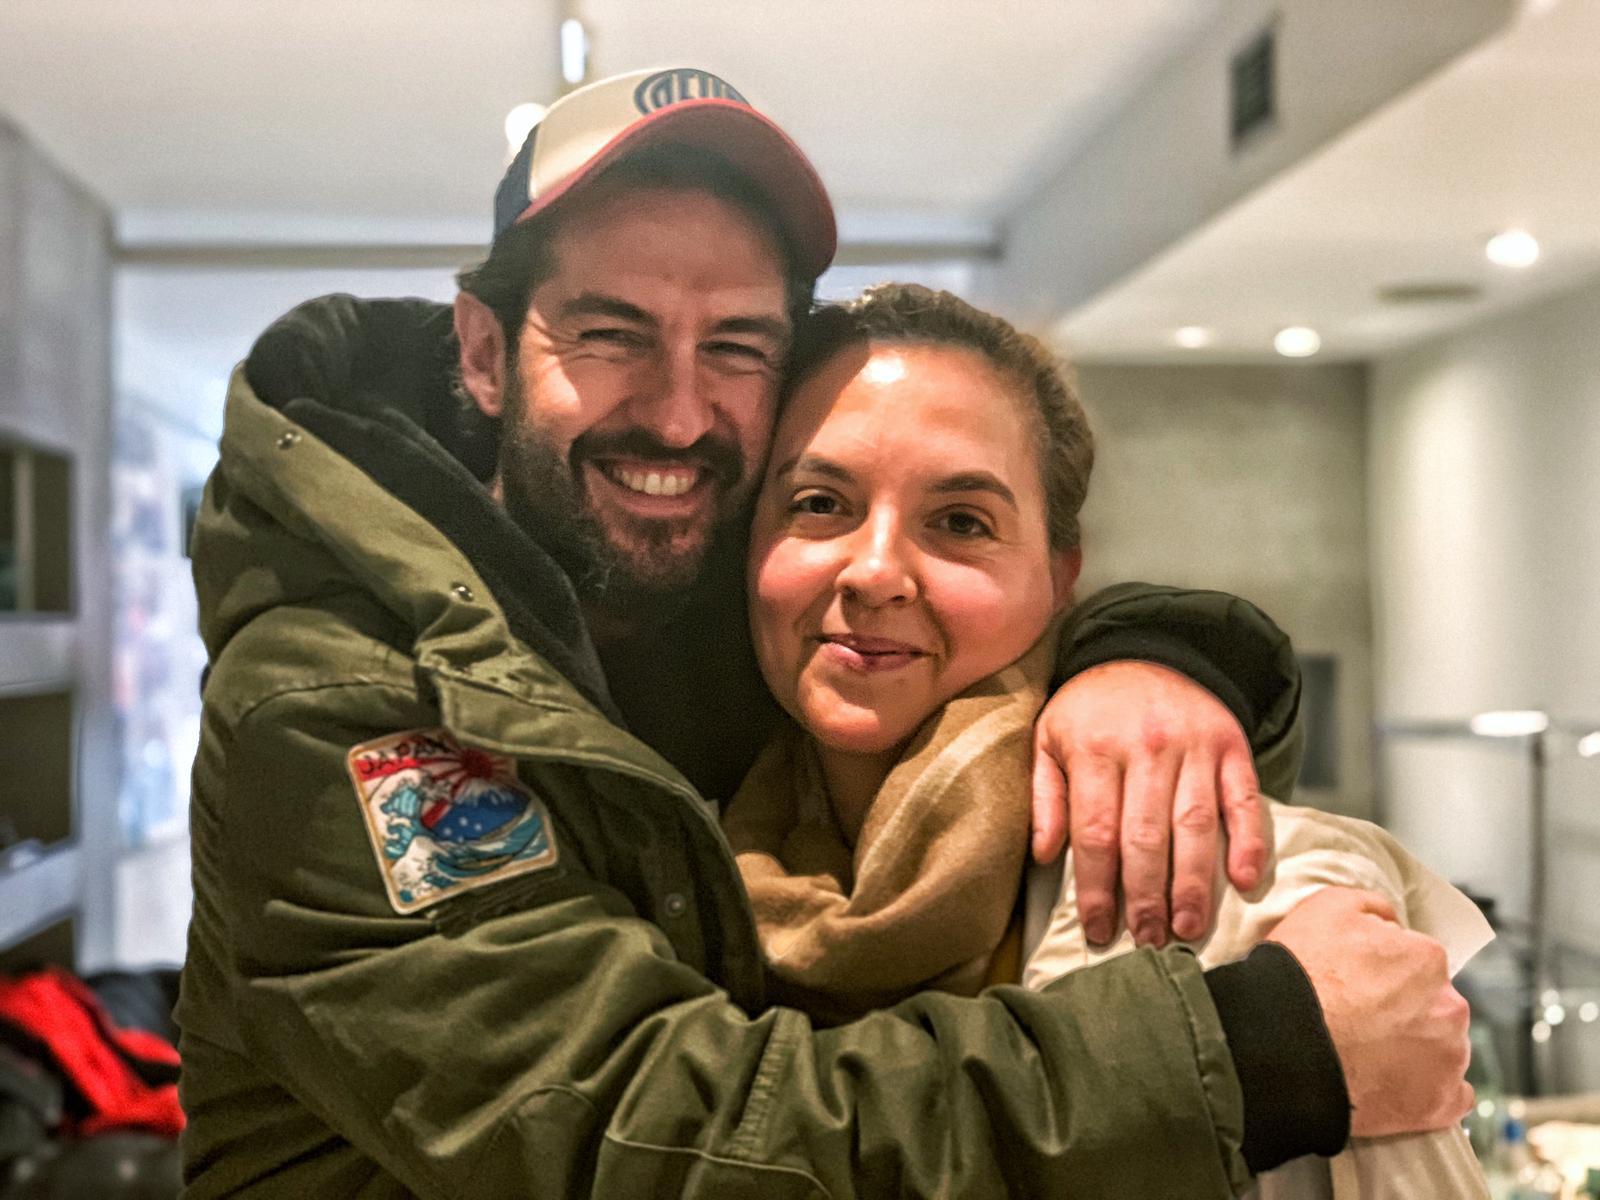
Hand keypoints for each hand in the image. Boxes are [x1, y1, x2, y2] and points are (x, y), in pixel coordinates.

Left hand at [1031, 660, 1266, 946]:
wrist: (1149, 650)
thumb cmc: (1091, 709)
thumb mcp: (1048, 737)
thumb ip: (1044, 795)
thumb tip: (1044, 855)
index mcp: (1096, 748)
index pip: (1098, 833)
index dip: (1098, 888)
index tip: (1099, 931)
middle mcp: (1148, 747)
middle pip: (1148, 837)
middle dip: (1146, 898)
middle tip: (1148, 943)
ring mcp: (1195, 746)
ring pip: (1196, 825)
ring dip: (1194, 884)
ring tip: (1187, 928)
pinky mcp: (1232, 745)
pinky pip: (1244, 799)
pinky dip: (1249, 841)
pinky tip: (1244, 880)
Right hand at [1269, 888, 1473, 1137]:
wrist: (1281, 1045)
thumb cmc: (1301, 975)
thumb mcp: (1326, 907)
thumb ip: (1372, 907)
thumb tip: (1391, 921)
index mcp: (1427, 959)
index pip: (1417, 962)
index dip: (1385, 973)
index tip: (1359, 986)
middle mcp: (1450, 1007)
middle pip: (1434, 1006)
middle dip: (1406, 1012)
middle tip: (1361, 1021)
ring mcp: (1449, 1059)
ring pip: (1442, 1049)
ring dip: (1415, 1050)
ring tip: (1368, 1056)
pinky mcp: (1440, 1103)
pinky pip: (1448, 1097)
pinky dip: (1425, 1092)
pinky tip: (1392, 1085)